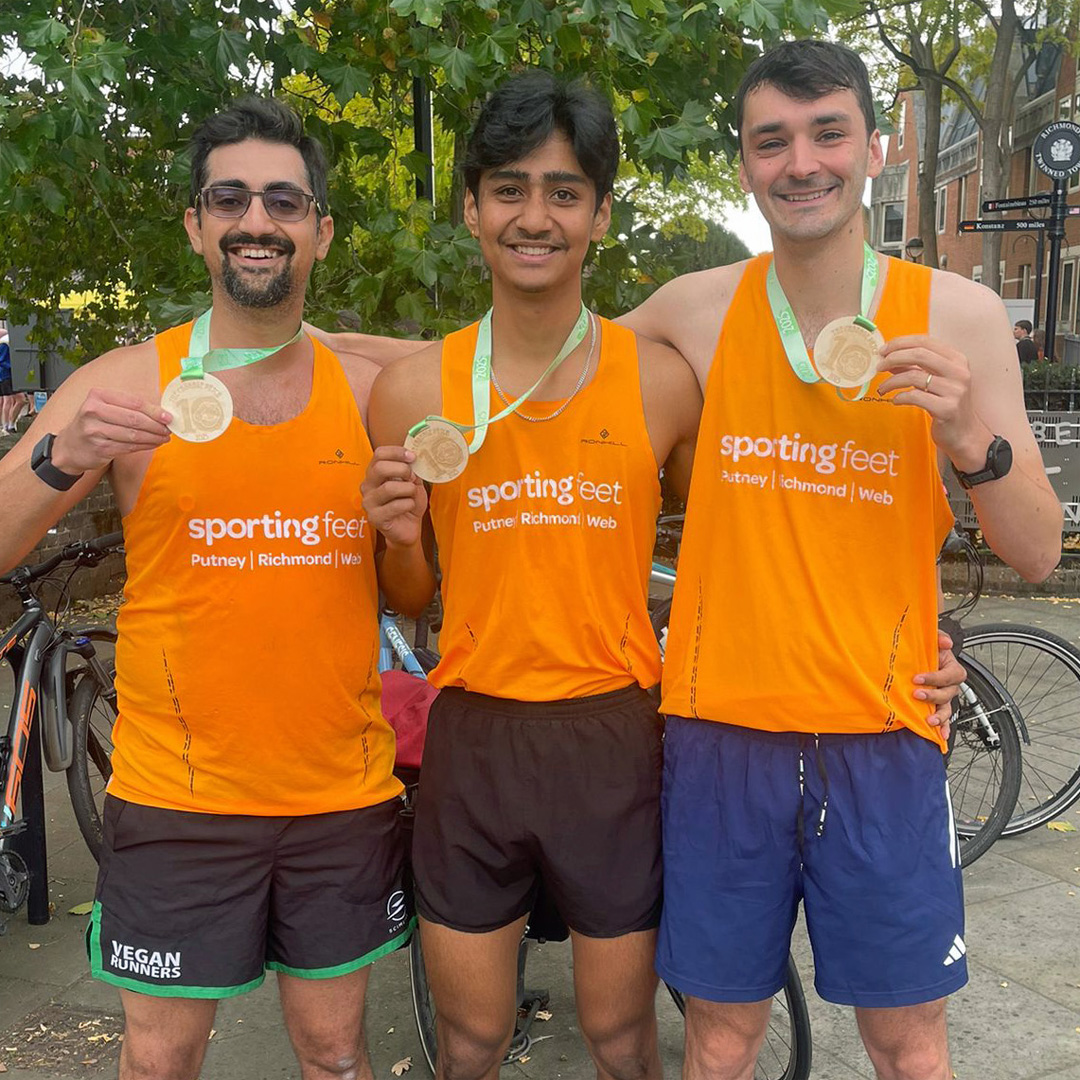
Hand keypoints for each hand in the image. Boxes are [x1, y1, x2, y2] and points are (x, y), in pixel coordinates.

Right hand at [52, 388, 171, 473]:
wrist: (70, 447)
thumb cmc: (93, 424)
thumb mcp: (104, 407)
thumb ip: (127, 407)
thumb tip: (160, 412)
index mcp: (98, 396)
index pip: (133, 402)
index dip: (154, 411)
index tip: (169, 417)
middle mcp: (93, 411)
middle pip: (134, 419)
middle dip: (156, 425)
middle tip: (169, 429)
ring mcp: (95, 431)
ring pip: (133, 434)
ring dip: (153, 437)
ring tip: (164, 438)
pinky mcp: (100, 448)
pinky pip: (129, 447)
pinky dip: (144, 446)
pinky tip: (153, 444)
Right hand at [361, 445, 427, 548]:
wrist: (408, 528)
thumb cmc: (408, 503)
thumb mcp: (414, 483)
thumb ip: (412, 471)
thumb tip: (414, 461)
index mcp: (375, 473)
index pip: (379, 454)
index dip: (397, 452)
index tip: (412, 457)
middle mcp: (367, 485)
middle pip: (380, 468)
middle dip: (402, 470)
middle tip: (412, 477)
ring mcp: (368, 502)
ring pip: (389, 488)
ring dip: (408, 489)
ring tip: (412, 495)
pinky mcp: (374, 517)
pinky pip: (395, 506)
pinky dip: (408, 504)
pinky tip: (409, 507)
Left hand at [876, 335, 989, 468]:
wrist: (964, 433)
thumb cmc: (946, 404)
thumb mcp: (934, 381)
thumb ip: (914, 368)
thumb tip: (888, 358)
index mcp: (957, 360)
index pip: (925, 341)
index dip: (900, 343)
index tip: (882, 350)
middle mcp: (959, 372)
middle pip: (919, 354)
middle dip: (893, 358)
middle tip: (878, 367)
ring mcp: (955, 390)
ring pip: (913, 376)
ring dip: (891, 382)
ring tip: (882, 389)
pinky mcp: (947, 409)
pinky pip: (915, 397)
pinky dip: (899, 397)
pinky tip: (895, 401)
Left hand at [914, 629, 964, 740]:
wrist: (915, 657)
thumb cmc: (925, 649)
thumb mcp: (931, 639)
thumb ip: (938, 637)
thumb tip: (946, 643)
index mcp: (951, 667)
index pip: (950, 675)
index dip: (935, 677)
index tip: (917, 678)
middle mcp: (950, 684)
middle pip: (949, 693)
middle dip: (934, 696)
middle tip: (917, 694)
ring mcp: (945, 696)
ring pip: (948, 708)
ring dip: (940, 716)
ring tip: (929, 720)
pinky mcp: (937, 706)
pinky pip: (945, 719)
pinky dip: (944, 727)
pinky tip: (941, 735)